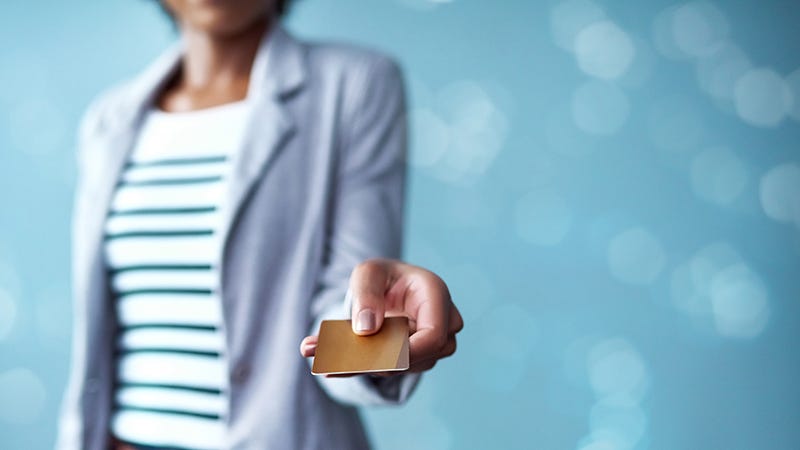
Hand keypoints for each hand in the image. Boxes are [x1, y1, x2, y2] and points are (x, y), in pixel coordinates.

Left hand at [300, 258, 462, 373]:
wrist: (383, 288)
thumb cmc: (380, 276)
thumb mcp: (367, 273)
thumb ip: (366, 295)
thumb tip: (366, 329)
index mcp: (435, 293)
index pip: (434, 334)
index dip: (410, 351)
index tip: (377, 356)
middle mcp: (443, 319)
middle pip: (425, 355)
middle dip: (386, 361)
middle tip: (343, 363)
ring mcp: (433, 341)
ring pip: (411, 366)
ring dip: (373, 366)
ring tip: (330, 362)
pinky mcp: (417, 357)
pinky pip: (396, 369)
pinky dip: (366, 368)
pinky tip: (335, 366)